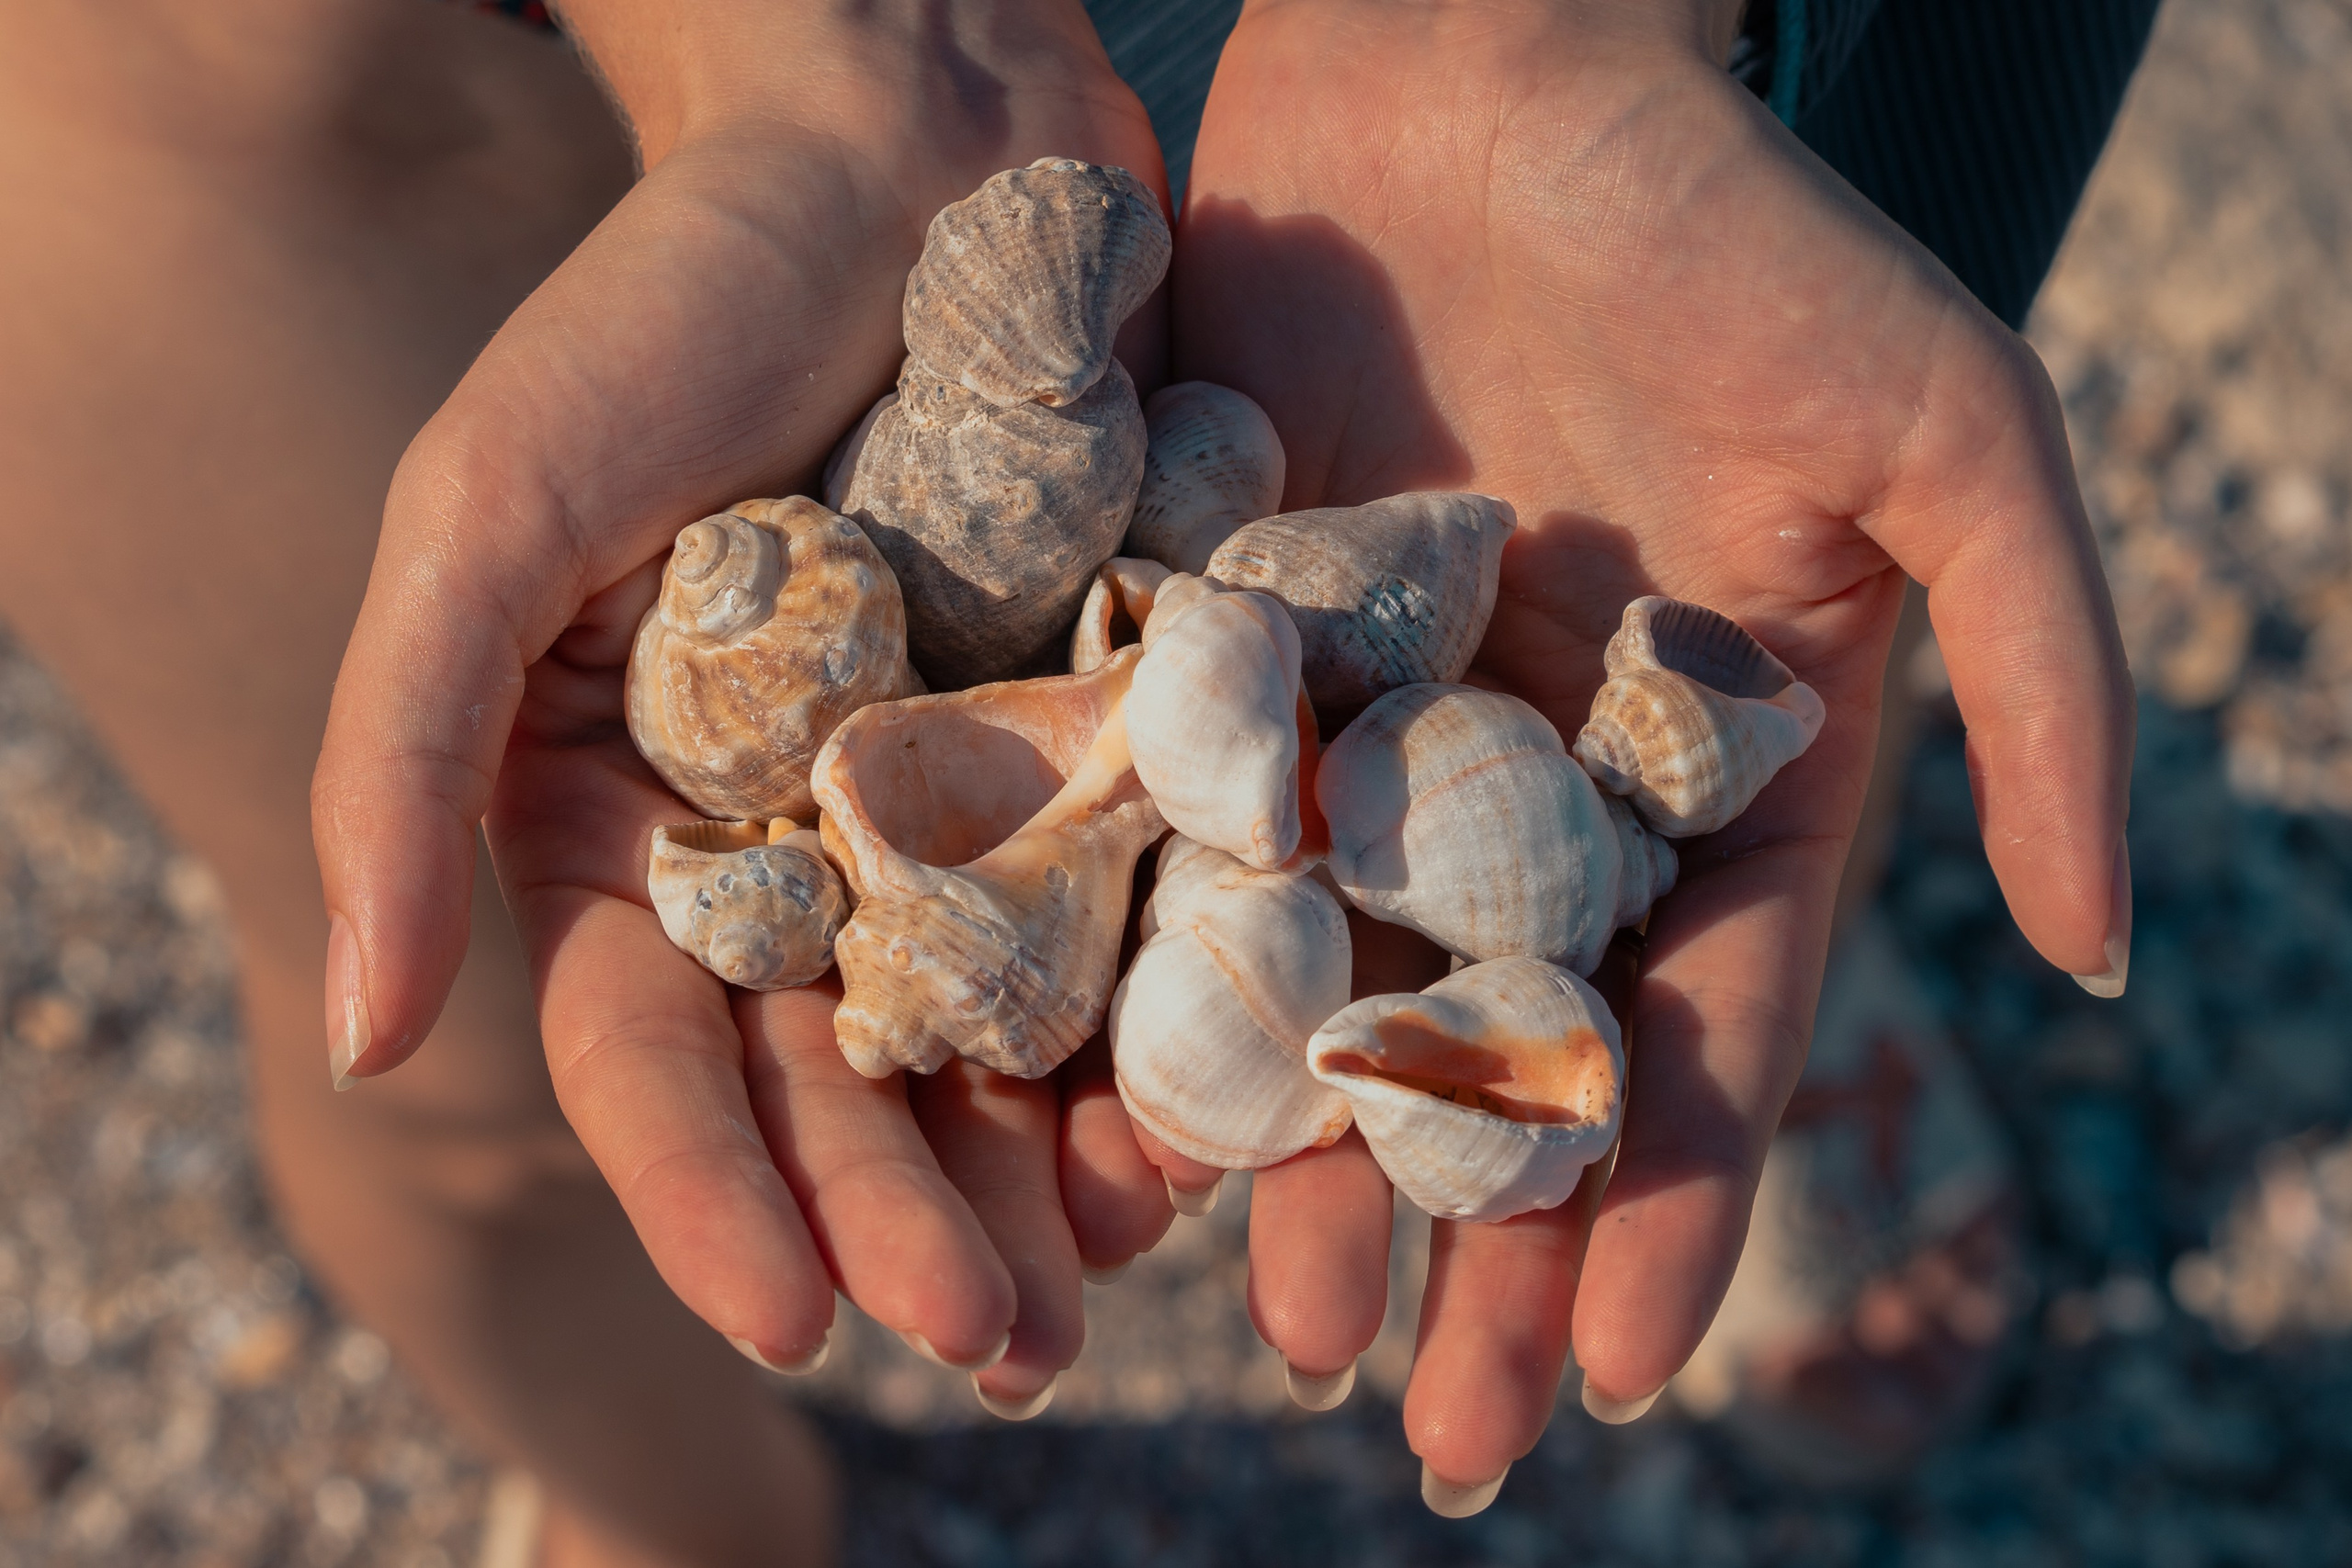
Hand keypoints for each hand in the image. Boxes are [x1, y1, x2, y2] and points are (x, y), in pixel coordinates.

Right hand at [310, 0, 1176, 1403]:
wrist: (903, 141)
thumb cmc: (662, 305)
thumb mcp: (489, 512)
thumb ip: (403, 766)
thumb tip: (366, 1039)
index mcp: (633, 822)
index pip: (662, 1054)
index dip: (717, 1196)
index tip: (792, 1320)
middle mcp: (799, 842)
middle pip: (850, 1081)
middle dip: (915, 1219)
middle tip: (1002, 1352)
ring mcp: (965, 799)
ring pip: (1006, 1035)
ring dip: (1051, 1171)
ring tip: (1109, 1286)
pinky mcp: (1111, 733)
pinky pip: (1143, 907)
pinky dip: (1173, 1017)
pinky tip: (1223, 1123)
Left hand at [1170, 0, 2132, 1488]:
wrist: (1486, 55)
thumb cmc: (1738, 225)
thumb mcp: (1945, 432)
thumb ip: (2047, 679)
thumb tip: (2099, 942)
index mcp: (1709, 770)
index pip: (1699, 1026)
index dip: (1667, 1201)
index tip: (1617, 1373)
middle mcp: (1534, 784)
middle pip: (1509, 1054)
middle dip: (1478, 1245)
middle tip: (1432, 1434)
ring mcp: (1367, 734)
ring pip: (1336, 994)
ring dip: (1305, 1172)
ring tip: (1266, 1335)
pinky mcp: (1221, 657)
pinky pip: (1183, 856)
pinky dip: (1147, 988)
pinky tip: (1107, 1123)